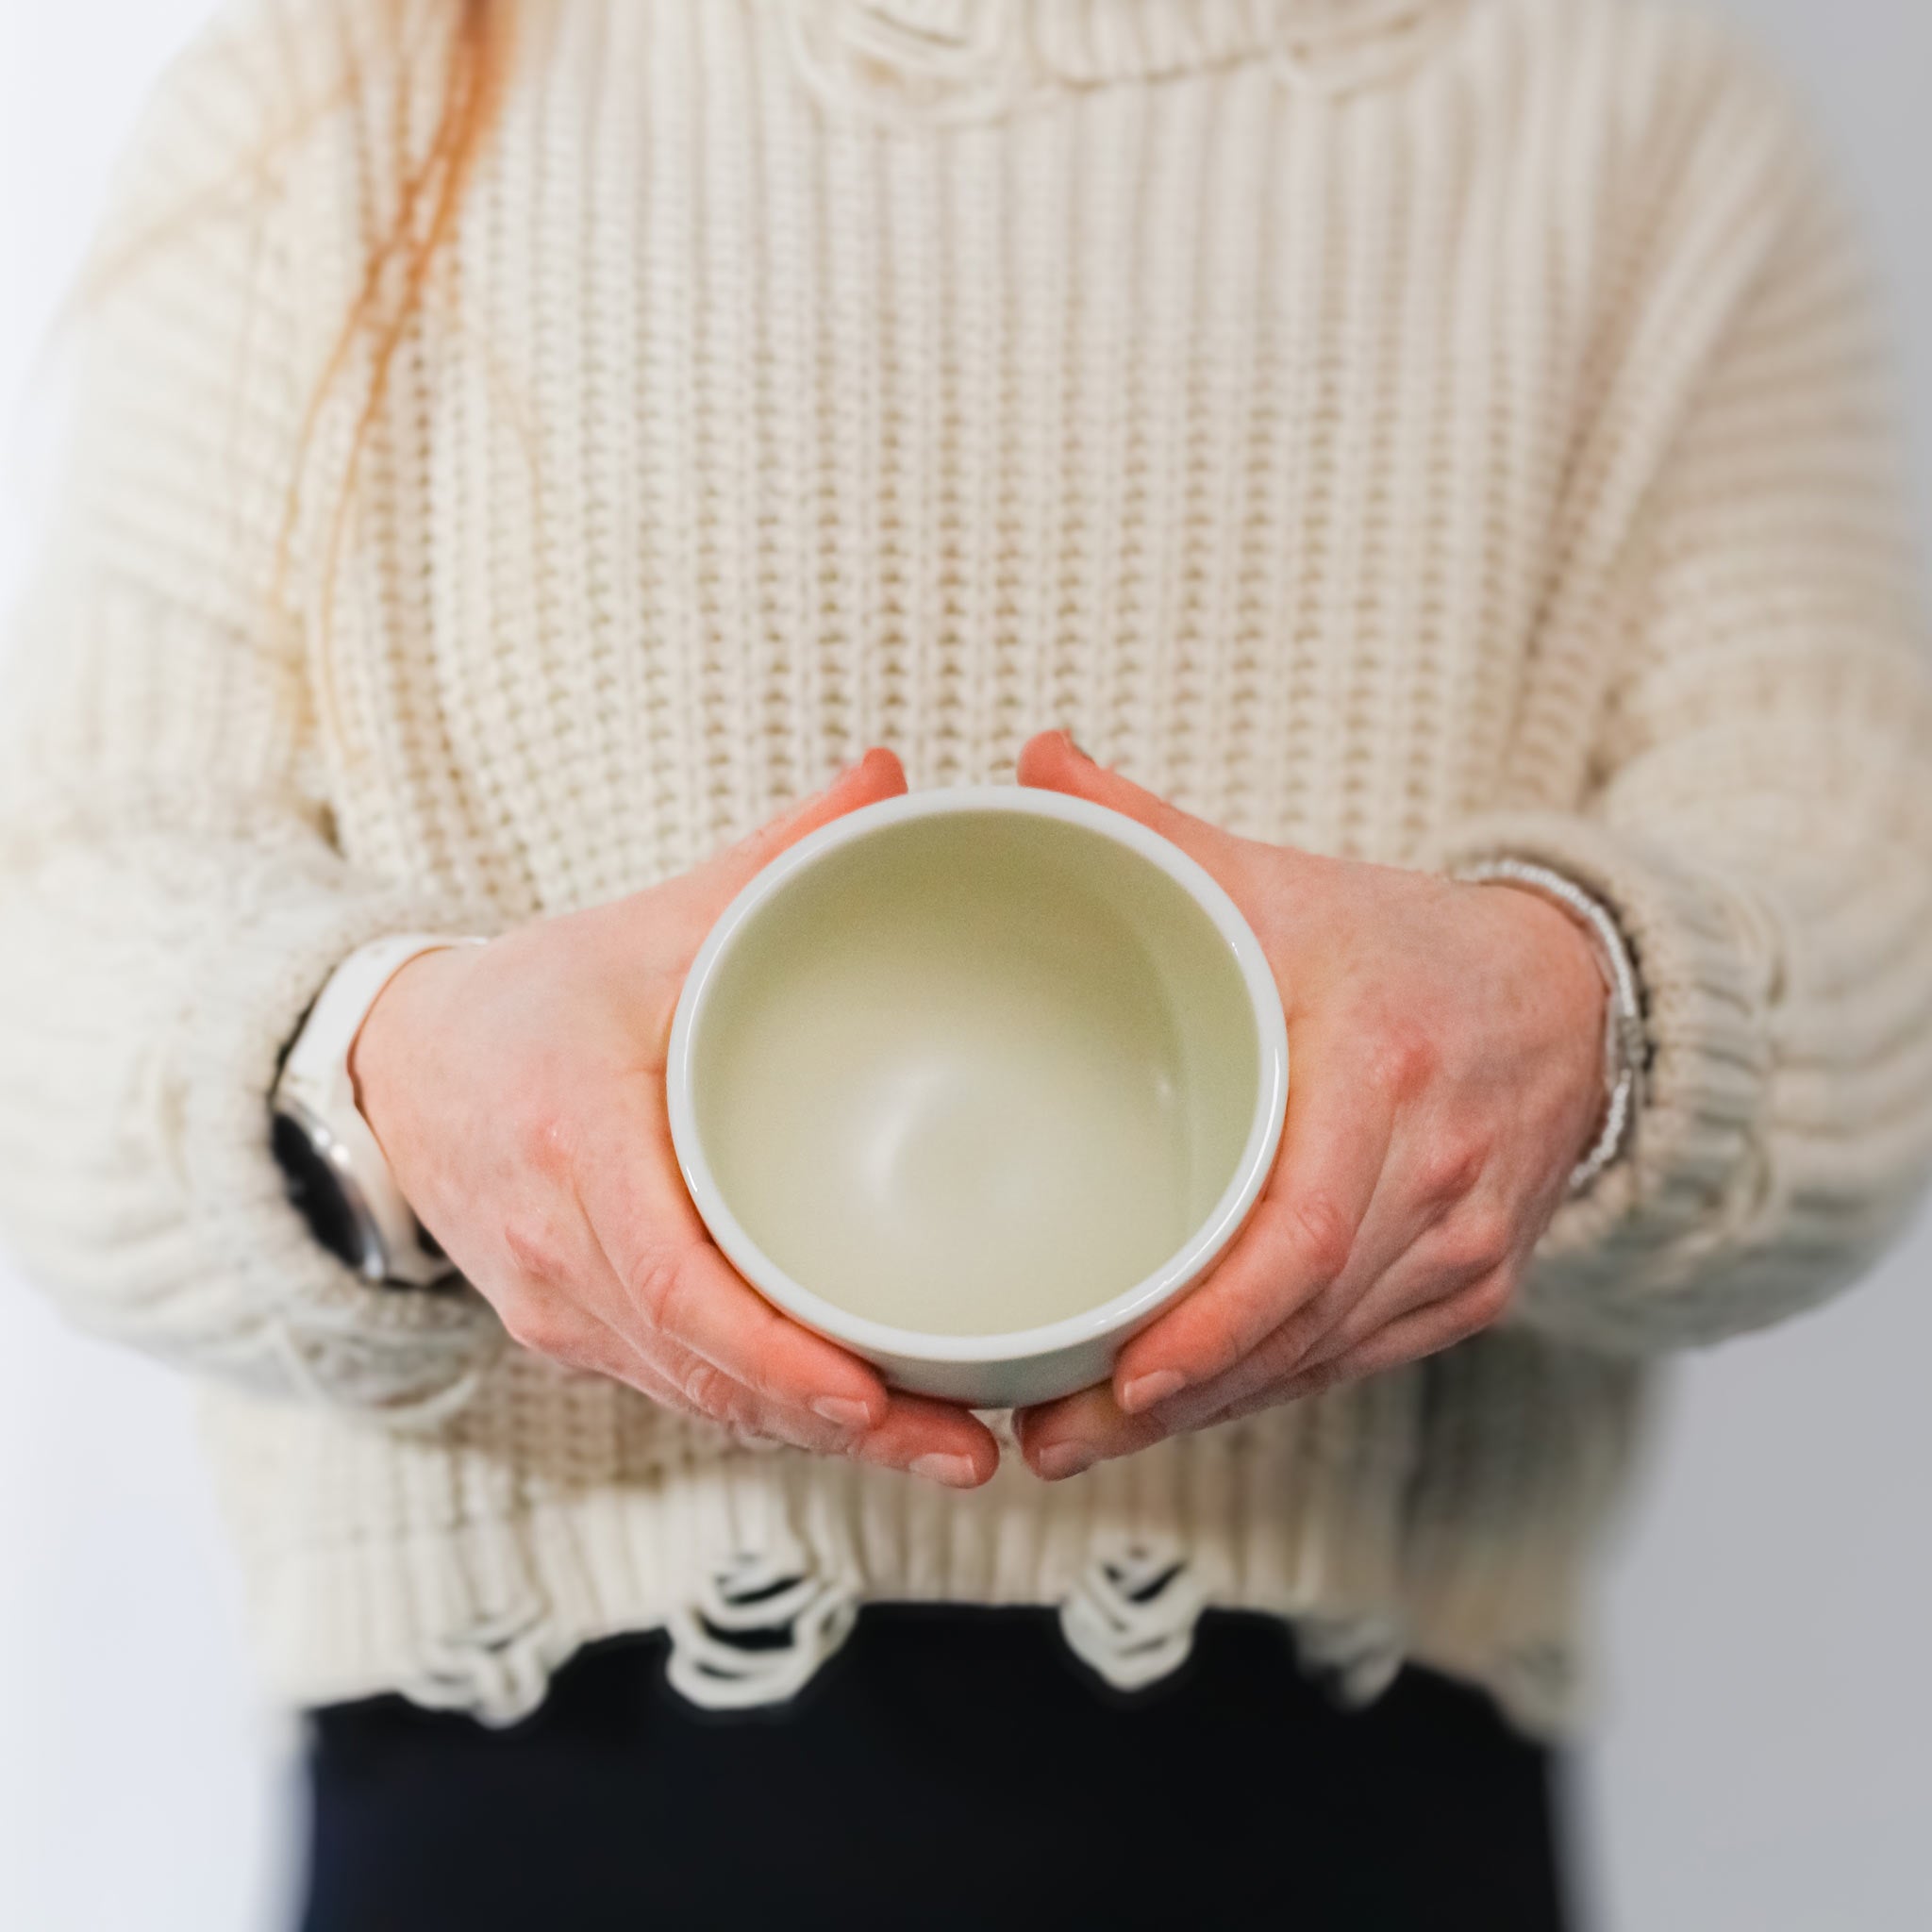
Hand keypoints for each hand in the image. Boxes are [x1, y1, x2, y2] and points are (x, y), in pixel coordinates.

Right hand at [349, 749, 999, 1488]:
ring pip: (696, 1400)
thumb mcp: (645, 923)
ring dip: (814, 1437)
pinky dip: (764, 1411)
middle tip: (967, 1446)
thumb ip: (772, 859)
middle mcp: (559, 1245)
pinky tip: (856, 1420)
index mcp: (576, 1139)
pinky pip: (675, 1389)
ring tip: (944, 1448)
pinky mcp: (568, 1332)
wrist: (395, 1072)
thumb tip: (889, 778)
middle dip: (838, 1423)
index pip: (680, 1278)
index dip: (779, 1354)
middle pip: (706, 1369)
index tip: (877, 1391)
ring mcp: (557, 1306)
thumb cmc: (533, 999)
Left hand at [1011, 732, 1607, 1480]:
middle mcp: (1435, 1173)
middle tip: (1050, 1439)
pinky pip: (1359, 1358)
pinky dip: (1269, 1387)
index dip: (1219, 1319)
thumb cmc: (1400, 943)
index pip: (1306, 1229)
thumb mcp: (1280, 879)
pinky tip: (1184, 1408)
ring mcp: (1466, 1243)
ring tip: (1086, 1440)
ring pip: (1327, 1358)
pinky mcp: (1475, 1286)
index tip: (1124, 1372)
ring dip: (1211, 1409)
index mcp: (1380, 1069)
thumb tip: (1030, 760)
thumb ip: (1150, 828)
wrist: (1571, 994)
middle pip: (1303, 1321)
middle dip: (1177, 1397)